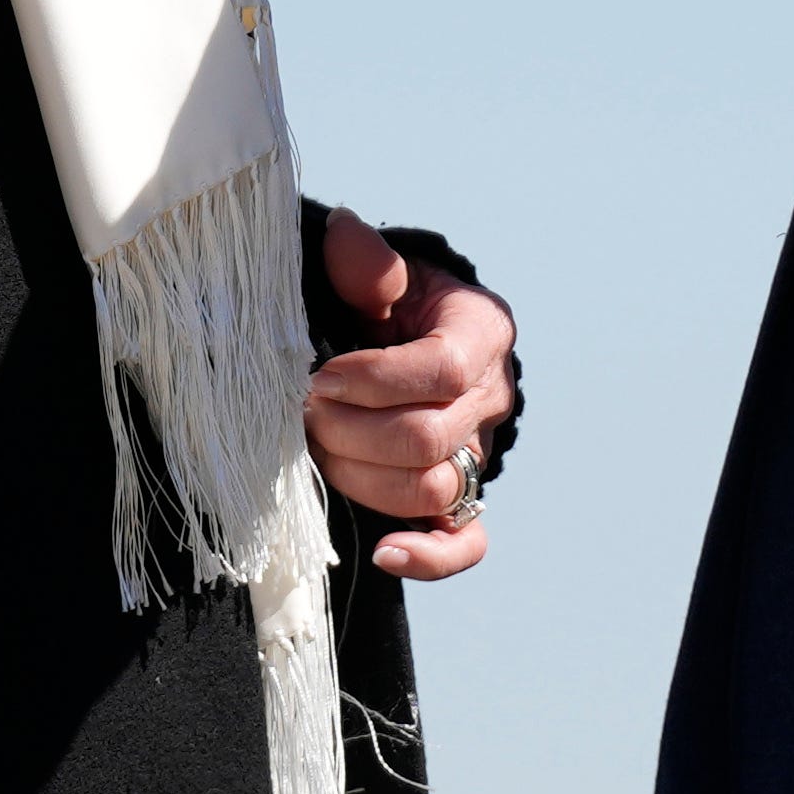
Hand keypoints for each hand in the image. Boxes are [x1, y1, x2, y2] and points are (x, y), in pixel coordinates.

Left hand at [308, 205, 518, 577]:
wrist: (412, 342)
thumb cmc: (392, 305)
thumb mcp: (385, 274)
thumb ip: (367, 263)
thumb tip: (343, 236)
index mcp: (482, 333)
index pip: (441, 370)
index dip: (375, 380)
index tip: (319, 376)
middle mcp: (490, 398)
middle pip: (431, 438)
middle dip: (354, 431)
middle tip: (303, 413)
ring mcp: (480, 453)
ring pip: (433, 489)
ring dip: (362, 477)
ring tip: (317, 451)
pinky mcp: (463, 498)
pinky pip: (466, 543)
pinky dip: (430, 557)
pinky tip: (386, 553)